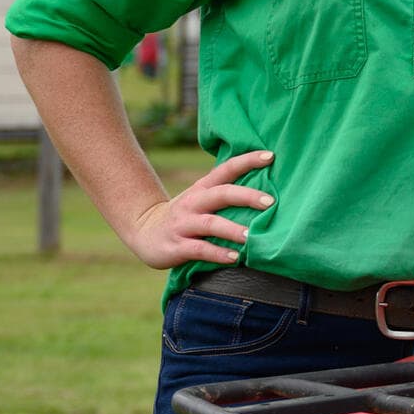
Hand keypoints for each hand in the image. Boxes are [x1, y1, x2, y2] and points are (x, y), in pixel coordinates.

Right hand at [122, 149, 274, 269]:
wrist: (143, 232)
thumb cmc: (185, 215)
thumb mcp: (201, 198)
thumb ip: (225, 194)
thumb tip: (266, 190)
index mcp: (202, 189)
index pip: (226, 169)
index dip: (247, 161)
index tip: (270, 156)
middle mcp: (193, 203)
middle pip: (221, 194)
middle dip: (246, 196)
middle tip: (270, 202)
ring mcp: (184, 224)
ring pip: (210, 223)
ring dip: (232, 229)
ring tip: (252, 236)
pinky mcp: (177, 246)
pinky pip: (199, 249)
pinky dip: (217, 253)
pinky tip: (234, 258)